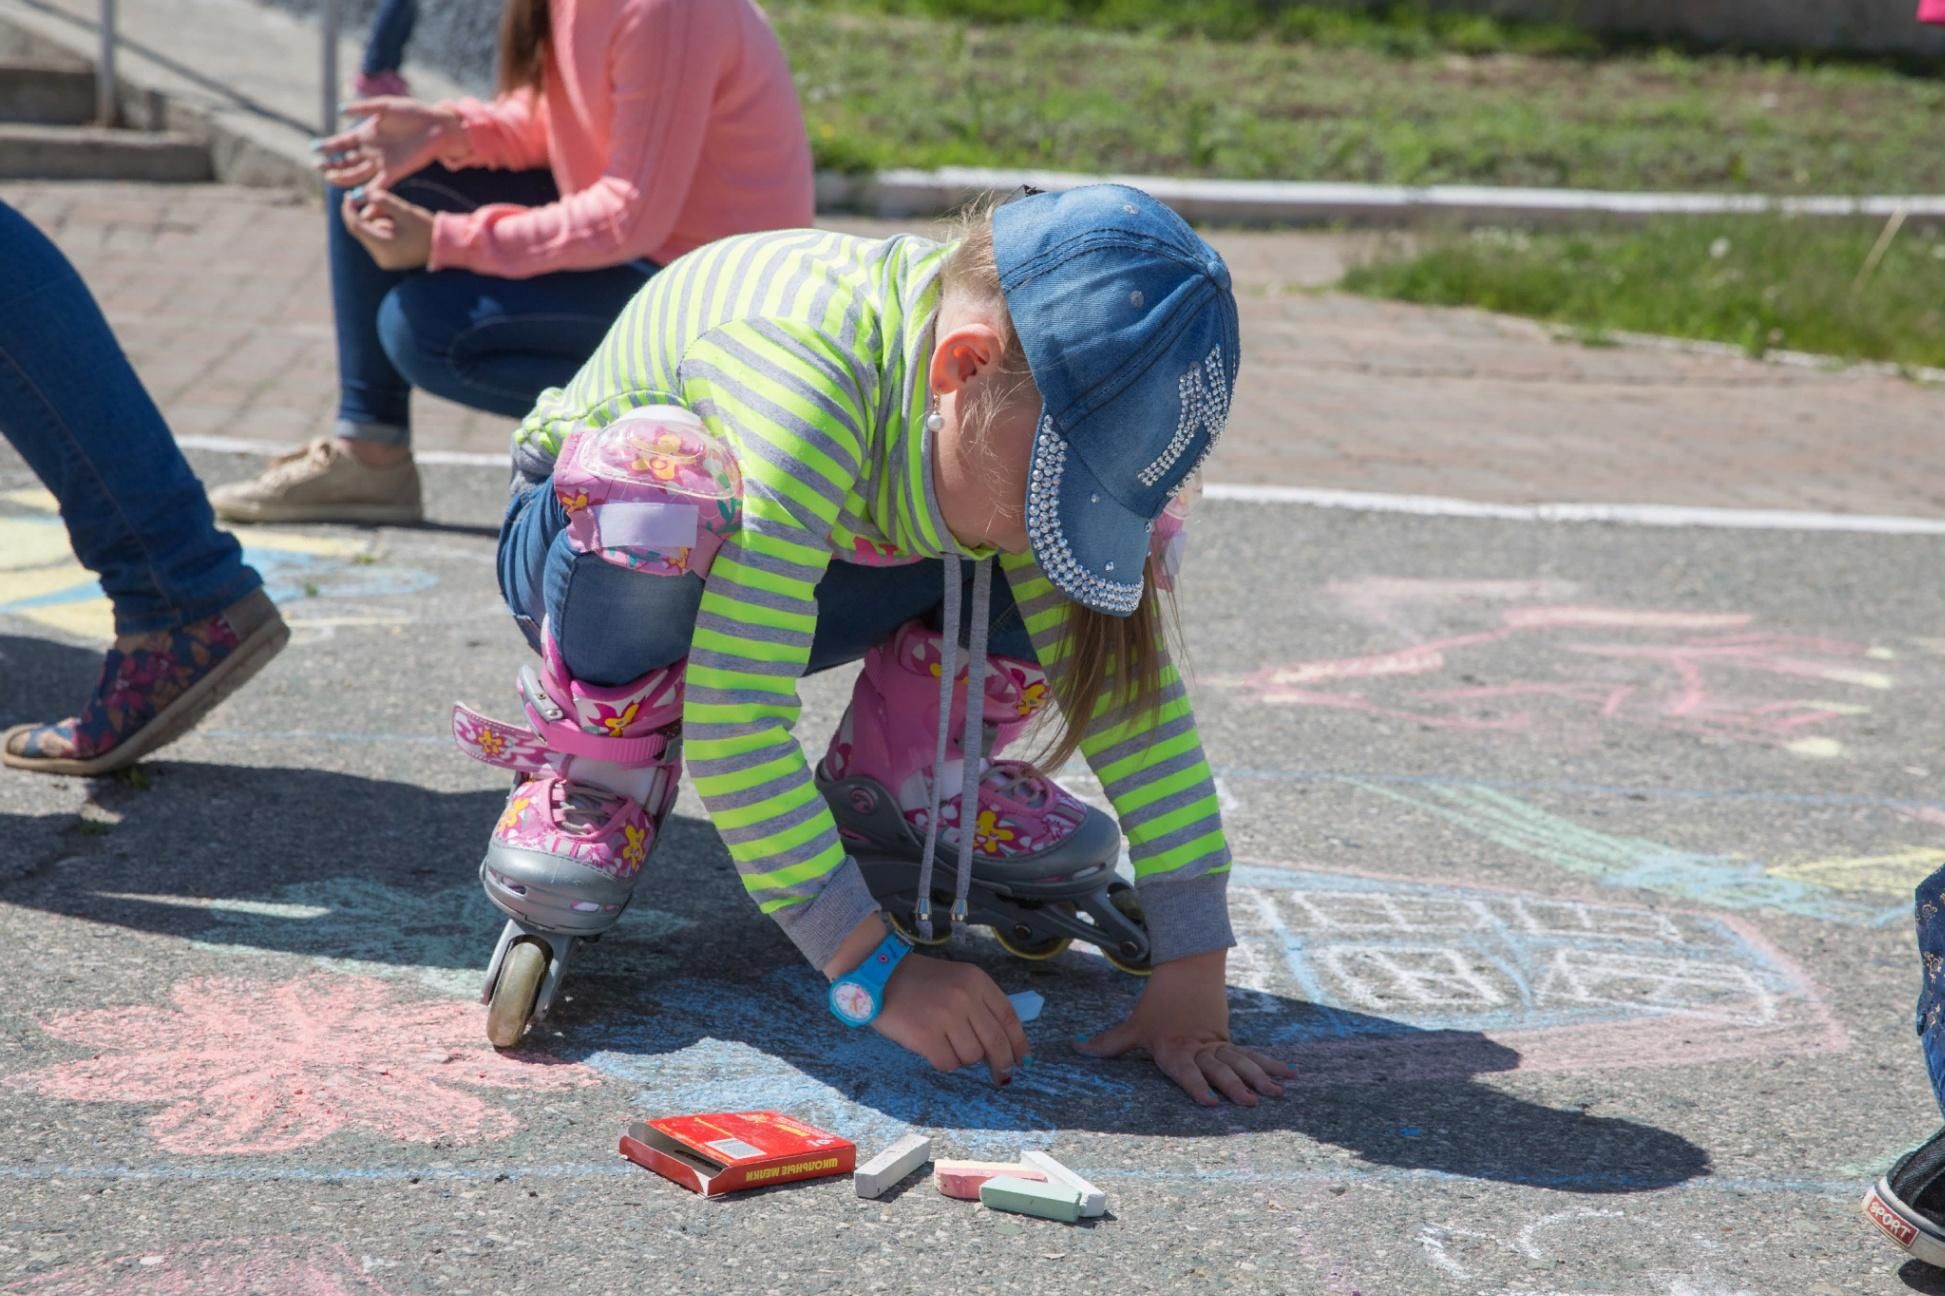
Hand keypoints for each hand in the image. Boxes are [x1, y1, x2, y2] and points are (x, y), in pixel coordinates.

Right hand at [315, 97, 459, 188]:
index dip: (327, 146)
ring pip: (355, 174)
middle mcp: (371, 151)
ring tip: (329, 178)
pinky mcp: (394, 173)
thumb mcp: (385, 107)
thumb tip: (340, 110)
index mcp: (366, 134)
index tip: (313, 148)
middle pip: (345, 161)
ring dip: (342, 177)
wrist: (437, 126)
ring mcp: (381, 163)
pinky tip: (353, 196)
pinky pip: (376, 186)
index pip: (341, 143)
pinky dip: (365, 192)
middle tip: (317, 166)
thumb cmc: (412, 113)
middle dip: (330, 164)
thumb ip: (363, 108)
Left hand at [342, 189, 433, 270]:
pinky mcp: (389, 258)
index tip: (349, 195)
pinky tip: (398, 224)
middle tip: (377, 199)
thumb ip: (383, 200)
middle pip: (362, 230)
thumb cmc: (426, 229)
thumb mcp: (405, 211)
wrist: (445, 247)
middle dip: (367, 212)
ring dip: (377, 219)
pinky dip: (383, 227)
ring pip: (370, 233)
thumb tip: (365, 193)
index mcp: (383, 245)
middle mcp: (380, 256)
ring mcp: (384, 259)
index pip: (355, 226)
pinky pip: (378, 239)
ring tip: (395, 213)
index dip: (349, 209)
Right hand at [872, 952, 1029, 1084]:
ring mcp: (945, 1016)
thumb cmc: (918, 981)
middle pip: (996, 1042)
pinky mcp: (926, 1035)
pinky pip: (948, 1063)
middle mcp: (965, 996)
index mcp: (977, 980)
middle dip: (1002, 1062)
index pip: (1009, 1017)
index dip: (1019, 1043)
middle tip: (1001, 1075)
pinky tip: (933, 1049)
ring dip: (963, 1058)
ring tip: (947, 1044)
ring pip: (972, 1056)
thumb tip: (1002, 1044)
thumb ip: (980, 1004)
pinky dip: (943, 1062)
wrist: (878, 974)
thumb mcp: (956, 980)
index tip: (1022, 1059)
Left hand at [1076, 949, 1291, 1106]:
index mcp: (1175, 1050)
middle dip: (1235, 1087)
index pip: (1186, 1072)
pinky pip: (1252, 1054)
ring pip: (1241, 1062)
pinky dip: (1271, 1064)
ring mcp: (1218, 1044)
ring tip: (1276, 1094)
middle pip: (1219, 1069)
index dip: (1197, 1088)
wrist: (1189, 967)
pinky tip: (1289, 1075)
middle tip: (1250, 1102)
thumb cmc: (1159, 1002)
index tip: (1210, 1104)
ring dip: (1258, 1078)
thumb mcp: (1135, 1024)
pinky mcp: (1230, 1039)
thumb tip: (1076, 1049)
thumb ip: (1109, 1043)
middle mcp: (1199, 1049)